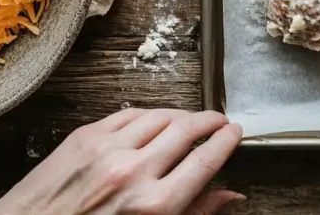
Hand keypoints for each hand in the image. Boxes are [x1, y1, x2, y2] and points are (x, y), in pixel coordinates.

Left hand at [0, 108, 243, 214]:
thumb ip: (195, 213)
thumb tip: (230, 195)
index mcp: (155, 206)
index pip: (205, 161)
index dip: (226, 142)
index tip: (235, 133)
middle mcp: (133, 173)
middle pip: (186, 131)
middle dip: (209, 121)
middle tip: (220, 120)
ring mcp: (107, 150)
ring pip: (159, 116)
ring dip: (181, 114)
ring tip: (192, 119)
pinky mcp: (85, 136)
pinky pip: (127, 115)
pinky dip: (148, 114)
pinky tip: (155, 119)